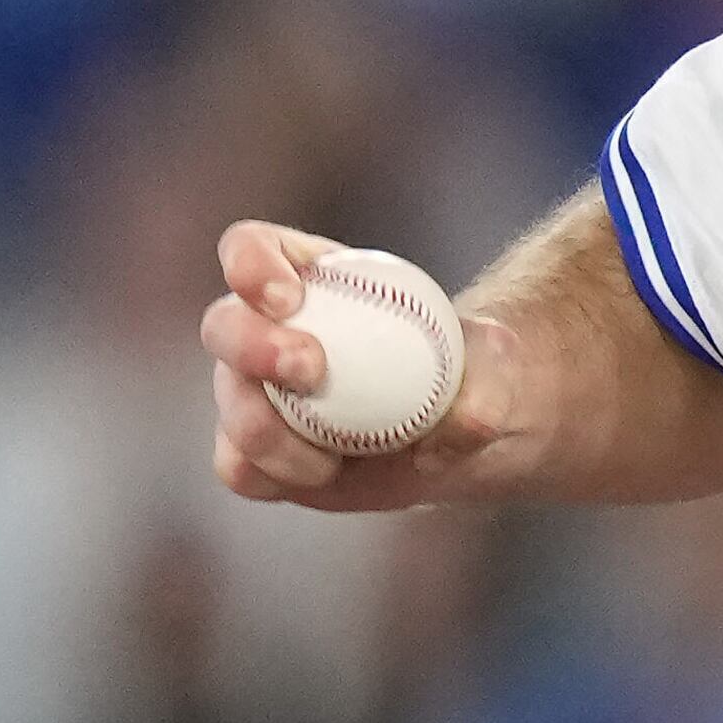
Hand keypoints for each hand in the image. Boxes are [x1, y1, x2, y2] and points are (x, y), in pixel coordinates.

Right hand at [204, 219, 520, 509]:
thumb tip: (466, 418)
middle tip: (311, 367)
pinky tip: (326, 473)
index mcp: (307, 275)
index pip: (251, 248)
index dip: (250, 264)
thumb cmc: (475, 370)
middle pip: (223, 325)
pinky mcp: (260, 454)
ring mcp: (254, 394)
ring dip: (263, 428)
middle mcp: (264, 331)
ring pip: (228, 406)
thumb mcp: (500, 364)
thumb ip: (488, 383)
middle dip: (252, 344)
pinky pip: (241, 467)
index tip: (290, 295)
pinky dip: (275, 473)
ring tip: (327, 456)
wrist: (464, 428)